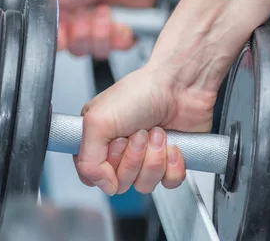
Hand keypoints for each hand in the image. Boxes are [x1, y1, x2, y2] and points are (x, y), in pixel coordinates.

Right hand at [32, 0, 156, 58]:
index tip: (65, 28)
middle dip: (82, 31)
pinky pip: (121, 46)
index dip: (63, 40)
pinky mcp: (124, 26)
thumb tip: (34, 28)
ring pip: (99, 50)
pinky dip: (120, 35)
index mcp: (60, 16)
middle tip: (85, 11)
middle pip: (79, 50)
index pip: (59, 45)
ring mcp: (102, 25)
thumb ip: (35, 14)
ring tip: (102, 9)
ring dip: (101, 31)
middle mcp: (80, 22)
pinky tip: (117, 19)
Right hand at [74, 63, 217, 194]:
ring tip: (157, 132)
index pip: (92, 175)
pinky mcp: (169, 161)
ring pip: (144, 184)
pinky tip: (172, 143)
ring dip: (154, 158)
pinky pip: (168, 182)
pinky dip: (172, 164)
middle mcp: (120, 149)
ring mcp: (145, 156)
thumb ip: (88, 160)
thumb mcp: (97, 121)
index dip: (106, 166)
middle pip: (120, 182)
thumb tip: (104, 185)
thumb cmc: (142, 91)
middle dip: (133, 157)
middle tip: (139, 132)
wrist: (180, 84)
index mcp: (98, 138)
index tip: (115, 143)